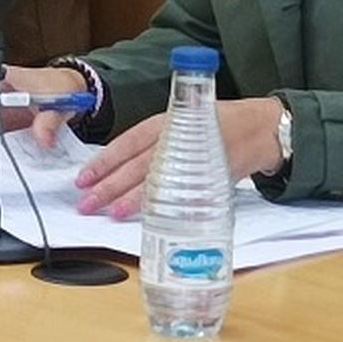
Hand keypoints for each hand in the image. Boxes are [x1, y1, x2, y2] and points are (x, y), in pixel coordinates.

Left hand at [75, 97, 284, 219]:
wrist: (260, 128)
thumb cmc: (215, 124)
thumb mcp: (182, 122)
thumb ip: (155, 144)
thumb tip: (119, 171)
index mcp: (166, 122)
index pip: (128, 143)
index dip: (104, 161)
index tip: (82, 179)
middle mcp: (177, 139)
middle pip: (137, 165)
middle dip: (109, 186)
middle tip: (87, 203)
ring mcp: (194, 159)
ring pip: (157, 181)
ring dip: (132, 199)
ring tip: (111, 212)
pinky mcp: (211, 178)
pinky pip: (183, 196)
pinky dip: (166, 208)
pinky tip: (150, 219)